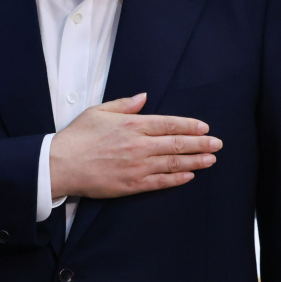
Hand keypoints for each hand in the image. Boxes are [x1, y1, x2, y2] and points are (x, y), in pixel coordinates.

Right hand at [48, 93, 220, 199]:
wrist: (62, 164)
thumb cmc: (78, 136)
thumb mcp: (98, 111)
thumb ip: (124, 104)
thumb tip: (143, 97)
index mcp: (131, 125)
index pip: (168, 124)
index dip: (189, 125)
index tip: (204, 127)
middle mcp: (138, 145)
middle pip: (176, 144)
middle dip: (200, 143)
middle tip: (217, 144)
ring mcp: (137, 166)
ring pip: (173, 163)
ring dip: (195, 161)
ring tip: (211, 160)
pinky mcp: (132, 184)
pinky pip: (160, 182)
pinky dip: (177, 178)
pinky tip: (189, 175)